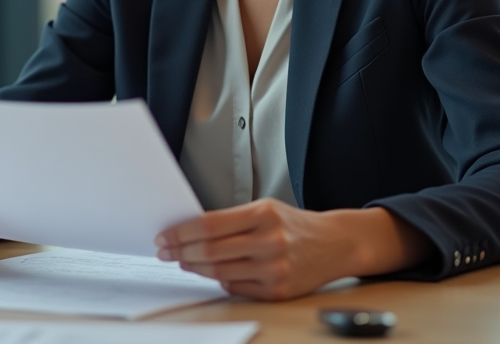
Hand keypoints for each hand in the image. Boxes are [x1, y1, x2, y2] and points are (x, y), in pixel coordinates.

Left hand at [155, 199, 427, 300]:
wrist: (335, 244)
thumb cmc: (295, 225)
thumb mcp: (266, 209)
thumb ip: (232, 220)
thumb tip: (190, 231)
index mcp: (263, 214)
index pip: (209, 225)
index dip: (181, 232)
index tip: (164, 236)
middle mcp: (269, 241)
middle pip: (210, 251)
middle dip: (181, 252)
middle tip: (165, 252)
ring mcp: (274, 268)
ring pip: (220, 272)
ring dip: (195, 268)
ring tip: (183, 261)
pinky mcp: (278, 290)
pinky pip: (236, 288)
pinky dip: (220, 280)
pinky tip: (212, 272)